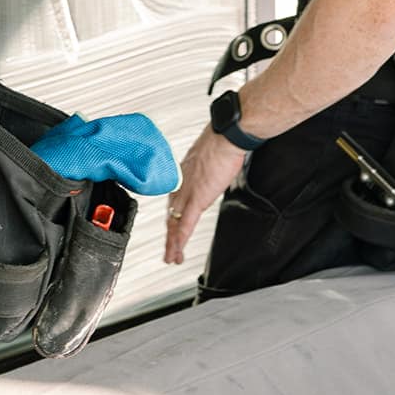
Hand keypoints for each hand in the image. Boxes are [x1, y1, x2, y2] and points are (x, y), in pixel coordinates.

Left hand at [164, 124, 244, 263]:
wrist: (226, 137)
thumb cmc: (223, 141)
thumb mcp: (210, 156)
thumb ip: (208, 168)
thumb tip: (213, 171)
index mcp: (183, 172)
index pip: (174, 199)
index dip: (172, 215)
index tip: (172, 226)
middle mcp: (181, 182)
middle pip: (171, 214)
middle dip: (169, 235)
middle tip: (168, 250)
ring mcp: (187, 191)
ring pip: (175, 222)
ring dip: (173, 243)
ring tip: (172, 257)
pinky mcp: (197, 197)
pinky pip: (186, 223)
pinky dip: (180, 239)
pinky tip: (178, 250)